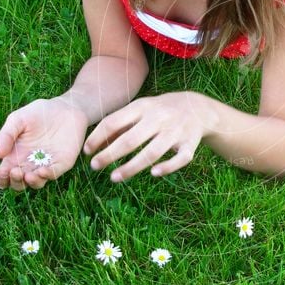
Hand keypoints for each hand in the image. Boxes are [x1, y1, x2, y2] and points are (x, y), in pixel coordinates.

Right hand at [0, 98, 88, 190]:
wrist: (64, 107)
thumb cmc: (37, 113)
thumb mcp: (18, 119)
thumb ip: (6, 135)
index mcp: (14, 156)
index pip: (4, 176)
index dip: (1, 179)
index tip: (2, 172)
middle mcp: (29, 164)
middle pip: (18, 184)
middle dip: (15, 182)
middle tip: (16, 171)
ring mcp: (45, 165)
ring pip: (36, 183)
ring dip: (31, 182)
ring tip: (28, 175)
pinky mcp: (61, 163)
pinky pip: (54, 174)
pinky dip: (48, 175)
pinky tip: (42, 170)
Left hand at [83, 92, 211, 180]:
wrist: (198, 107)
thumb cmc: (160, 111)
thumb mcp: (140, 109)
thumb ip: (120, 123)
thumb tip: (94, 143)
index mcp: (142, 107)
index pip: (114, 122)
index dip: (98, 138)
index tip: (86, 151)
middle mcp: (159, 118)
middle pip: (131, 140)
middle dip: (109, 154)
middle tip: (94, 166)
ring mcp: (176, 131)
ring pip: (152, 152)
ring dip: (131, 167)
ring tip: (114, 178)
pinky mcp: (191, 143)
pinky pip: (180, 158)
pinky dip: (168, 167)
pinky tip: (153, 174)